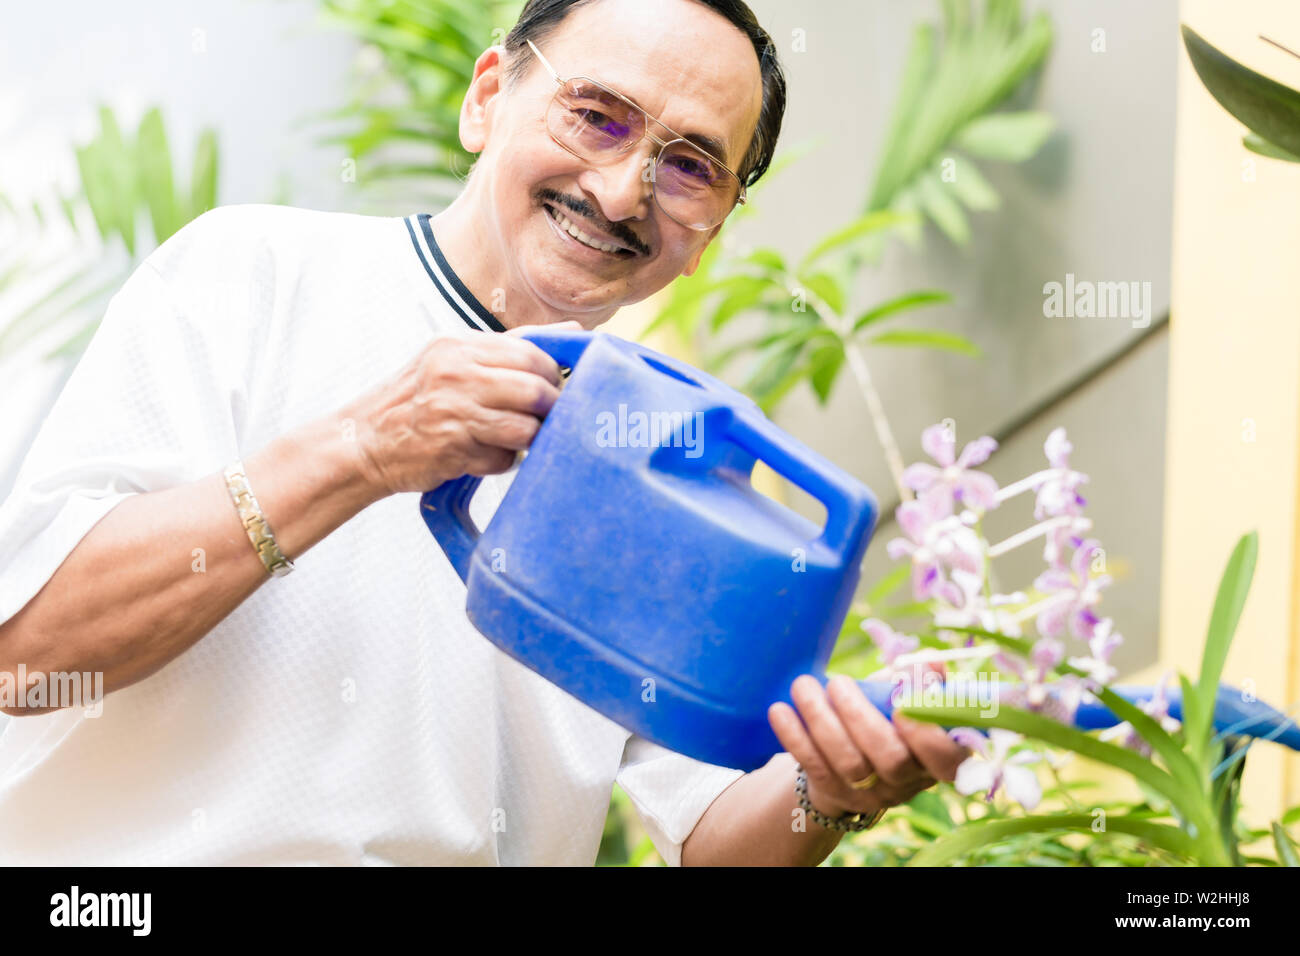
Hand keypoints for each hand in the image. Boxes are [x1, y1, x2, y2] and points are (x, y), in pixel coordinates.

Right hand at [349, 321, 580, 494]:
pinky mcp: (452, 449)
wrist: (362, 441)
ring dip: (528, 439)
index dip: (552, 375)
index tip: (553, 389)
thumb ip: (510, 348)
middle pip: (534, 389)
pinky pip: (503, 459)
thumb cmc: (415, 402)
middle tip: (543, 418)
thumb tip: (573, 333)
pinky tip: (482, 456)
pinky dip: (501, 462)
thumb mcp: (453, 360)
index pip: (531, 353)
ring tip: (512, 439)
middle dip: (549, 409)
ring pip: (525, 427)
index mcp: (460, 346)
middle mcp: (456, 374)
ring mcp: (454, 412)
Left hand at [767, 673, 971, 820]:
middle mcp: (908, 781)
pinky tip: (779, 710)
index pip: (946, 759)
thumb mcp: (908, 699)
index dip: (927, 736)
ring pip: (849, 763)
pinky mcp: (833, 791)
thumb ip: (922, 682)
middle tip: (838, 682)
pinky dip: (794, 736)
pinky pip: (813, 765)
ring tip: (804, 685)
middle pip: (891, 760)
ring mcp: (870, 792)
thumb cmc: (888, 719)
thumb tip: (928, 663)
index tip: (902, 705)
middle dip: (861, 717)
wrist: (849, 762)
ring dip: (822, 719)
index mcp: (937, 757)